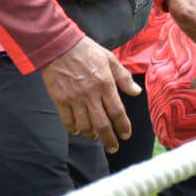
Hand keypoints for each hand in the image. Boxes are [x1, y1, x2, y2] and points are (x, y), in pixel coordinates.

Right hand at [40, 36, 139, 152]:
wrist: (59, 47)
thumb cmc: (87, 51)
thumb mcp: (110, 60)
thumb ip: (123, 78)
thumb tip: (136, 93)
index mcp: (106, 84)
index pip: (117, 111)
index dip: (122, 126)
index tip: (126, 135)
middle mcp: (90, 94)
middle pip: (101, 123)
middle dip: (109, 138)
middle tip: (113, 148)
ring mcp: (74, 98)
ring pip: (84, 124)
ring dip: (91, 134)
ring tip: (96, 137)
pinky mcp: (59, 99)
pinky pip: (67, 120)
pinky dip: (73, 128)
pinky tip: (78, 131)